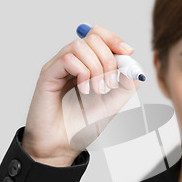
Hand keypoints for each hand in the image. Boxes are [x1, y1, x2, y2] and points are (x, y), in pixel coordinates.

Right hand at [22, 24, 140, 166]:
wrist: (62, 146)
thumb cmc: (82, 126)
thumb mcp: (113, 104)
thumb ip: (126, 85)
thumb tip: (134, 67)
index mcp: (88, 65)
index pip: (99, 35)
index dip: (115, 40)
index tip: (128, 53)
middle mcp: (73, 62)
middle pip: (93, 38)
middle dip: (109, 59)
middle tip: (110, 85)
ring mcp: (59, 67)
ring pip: (81, 46)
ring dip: (97, 67)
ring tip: (98, 90)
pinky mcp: (48, 74)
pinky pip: (68, 58)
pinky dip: (83, 72)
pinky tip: (84, 91)